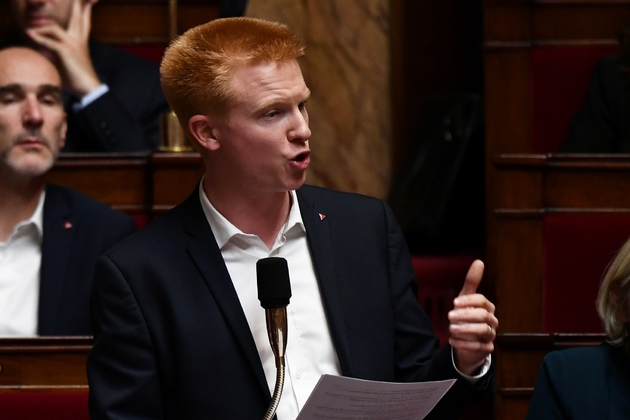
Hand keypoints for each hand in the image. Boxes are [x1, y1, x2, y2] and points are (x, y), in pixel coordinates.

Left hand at [25, 0, 100, 96]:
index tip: (90, 1)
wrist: (89, 88)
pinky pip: (48, 41)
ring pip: (53, 28)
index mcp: (81, 42)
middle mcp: (78, 40)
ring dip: (40, 28)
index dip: (86, 10)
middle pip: (77, 17)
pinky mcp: (65, 51)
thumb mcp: (69, 62)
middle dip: (77, 4)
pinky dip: (38, 38)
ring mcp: (72, 44)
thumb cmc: (79, 78)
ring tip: (30, 30)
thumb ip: (58, 53)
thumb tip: (46, 51)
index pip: (85, 22)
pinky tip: (30, 34)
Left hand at [448, 260, 497, 375]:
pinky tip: (452, 341)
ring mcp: (490, 335)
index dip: (469, 301)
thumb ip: (472, 282)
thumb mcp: (465, 298)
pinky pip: (480, 347)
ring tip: (450, 329)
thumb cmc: (466, 315)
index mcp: (487, 307)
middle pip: (484, 316)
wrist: (466, 340)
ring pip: (483, 331)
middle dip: (466, 315)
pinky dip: (465, 344)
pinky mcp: (487, 349)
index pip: (482, 301)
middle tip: (450, 316)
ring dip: (465, 330)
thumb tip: (479, 261)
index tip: (454, 303)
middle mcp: (492, 320)